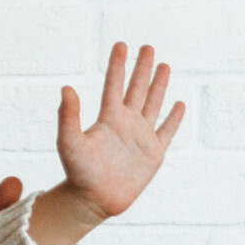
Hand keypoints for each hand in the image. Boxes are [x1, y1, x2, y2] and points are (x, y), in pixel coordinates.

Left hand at [37, 42, 183, 244]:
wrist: (93, 200)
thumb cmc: (78, 172)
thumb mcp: (69, 141)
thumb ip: (68, 116)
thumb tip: (65, 88)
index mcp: (108, 118)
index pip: (114, 85)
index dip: (118, 65)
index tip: (121, 44)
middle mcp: (125, 123)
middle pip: (136, 89)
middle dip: (142, 68)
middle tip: (147, 47)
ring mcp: (141, 137)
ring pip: (152, 104)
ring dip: (158, 85)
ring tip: (163, 65)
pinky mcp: (154, 152)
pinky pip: (167, 131)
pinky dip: (174, 118)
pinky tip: (178, 104)